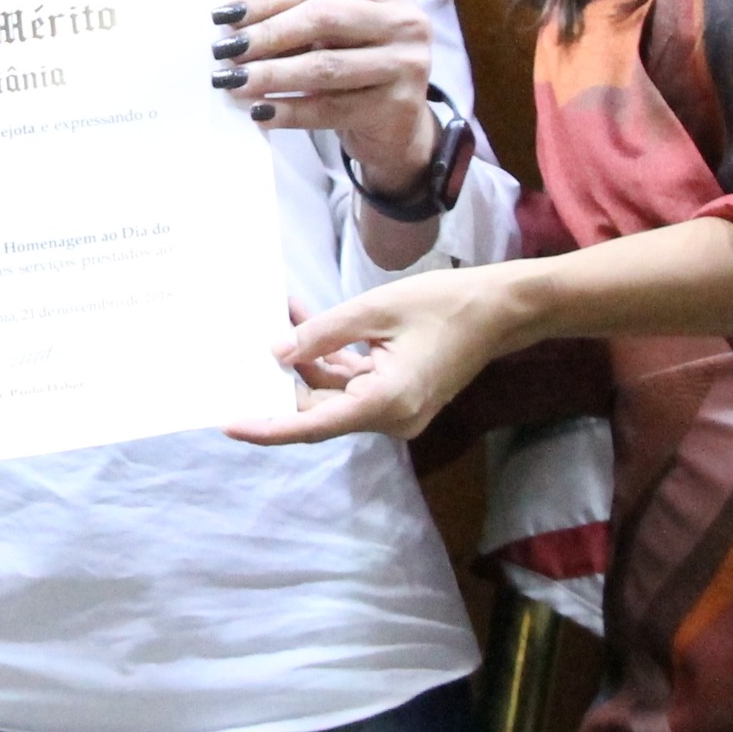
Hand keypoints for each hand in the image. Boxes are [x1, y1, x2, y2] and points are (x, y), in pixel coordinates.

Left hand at [210, 0, 438, 185]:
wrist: (398, 129)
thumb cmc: (357, 73)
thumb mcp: (335, 39)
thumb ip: (297, 23)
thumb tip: (233, 26)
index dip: (265, 0)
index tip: (223, 16)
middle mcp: (405, 22)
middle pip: (322, 18)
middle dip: (266, 34)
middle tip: (225, 51)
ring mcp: (406, 64)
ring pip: (325, 66)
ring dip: (272, 74)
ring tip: (234, 82)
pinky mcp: (398, 107)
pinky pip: (331, 108)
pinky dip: (290, 111)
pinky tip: (261, 113)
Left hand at [229, 264, 528, 447]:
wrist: (501, 310)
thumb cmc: (445, 304)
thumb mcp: (374, 309)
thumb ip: (322, 333)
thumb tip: (277, 353)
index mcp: (386, 403)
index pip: (313, 425)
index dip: (268, 427)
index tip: (230, 423)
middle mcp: (390, 419)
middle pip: (320, 409)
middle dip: (286, 377)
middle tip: (250, 344)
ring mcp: (396, 411)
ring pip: (335, 393)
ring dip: (308, 359)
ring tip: (284, 313)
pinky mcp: (399, 397)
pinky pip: (354, 383)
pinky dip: (332, 357)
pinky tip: (308, 321)